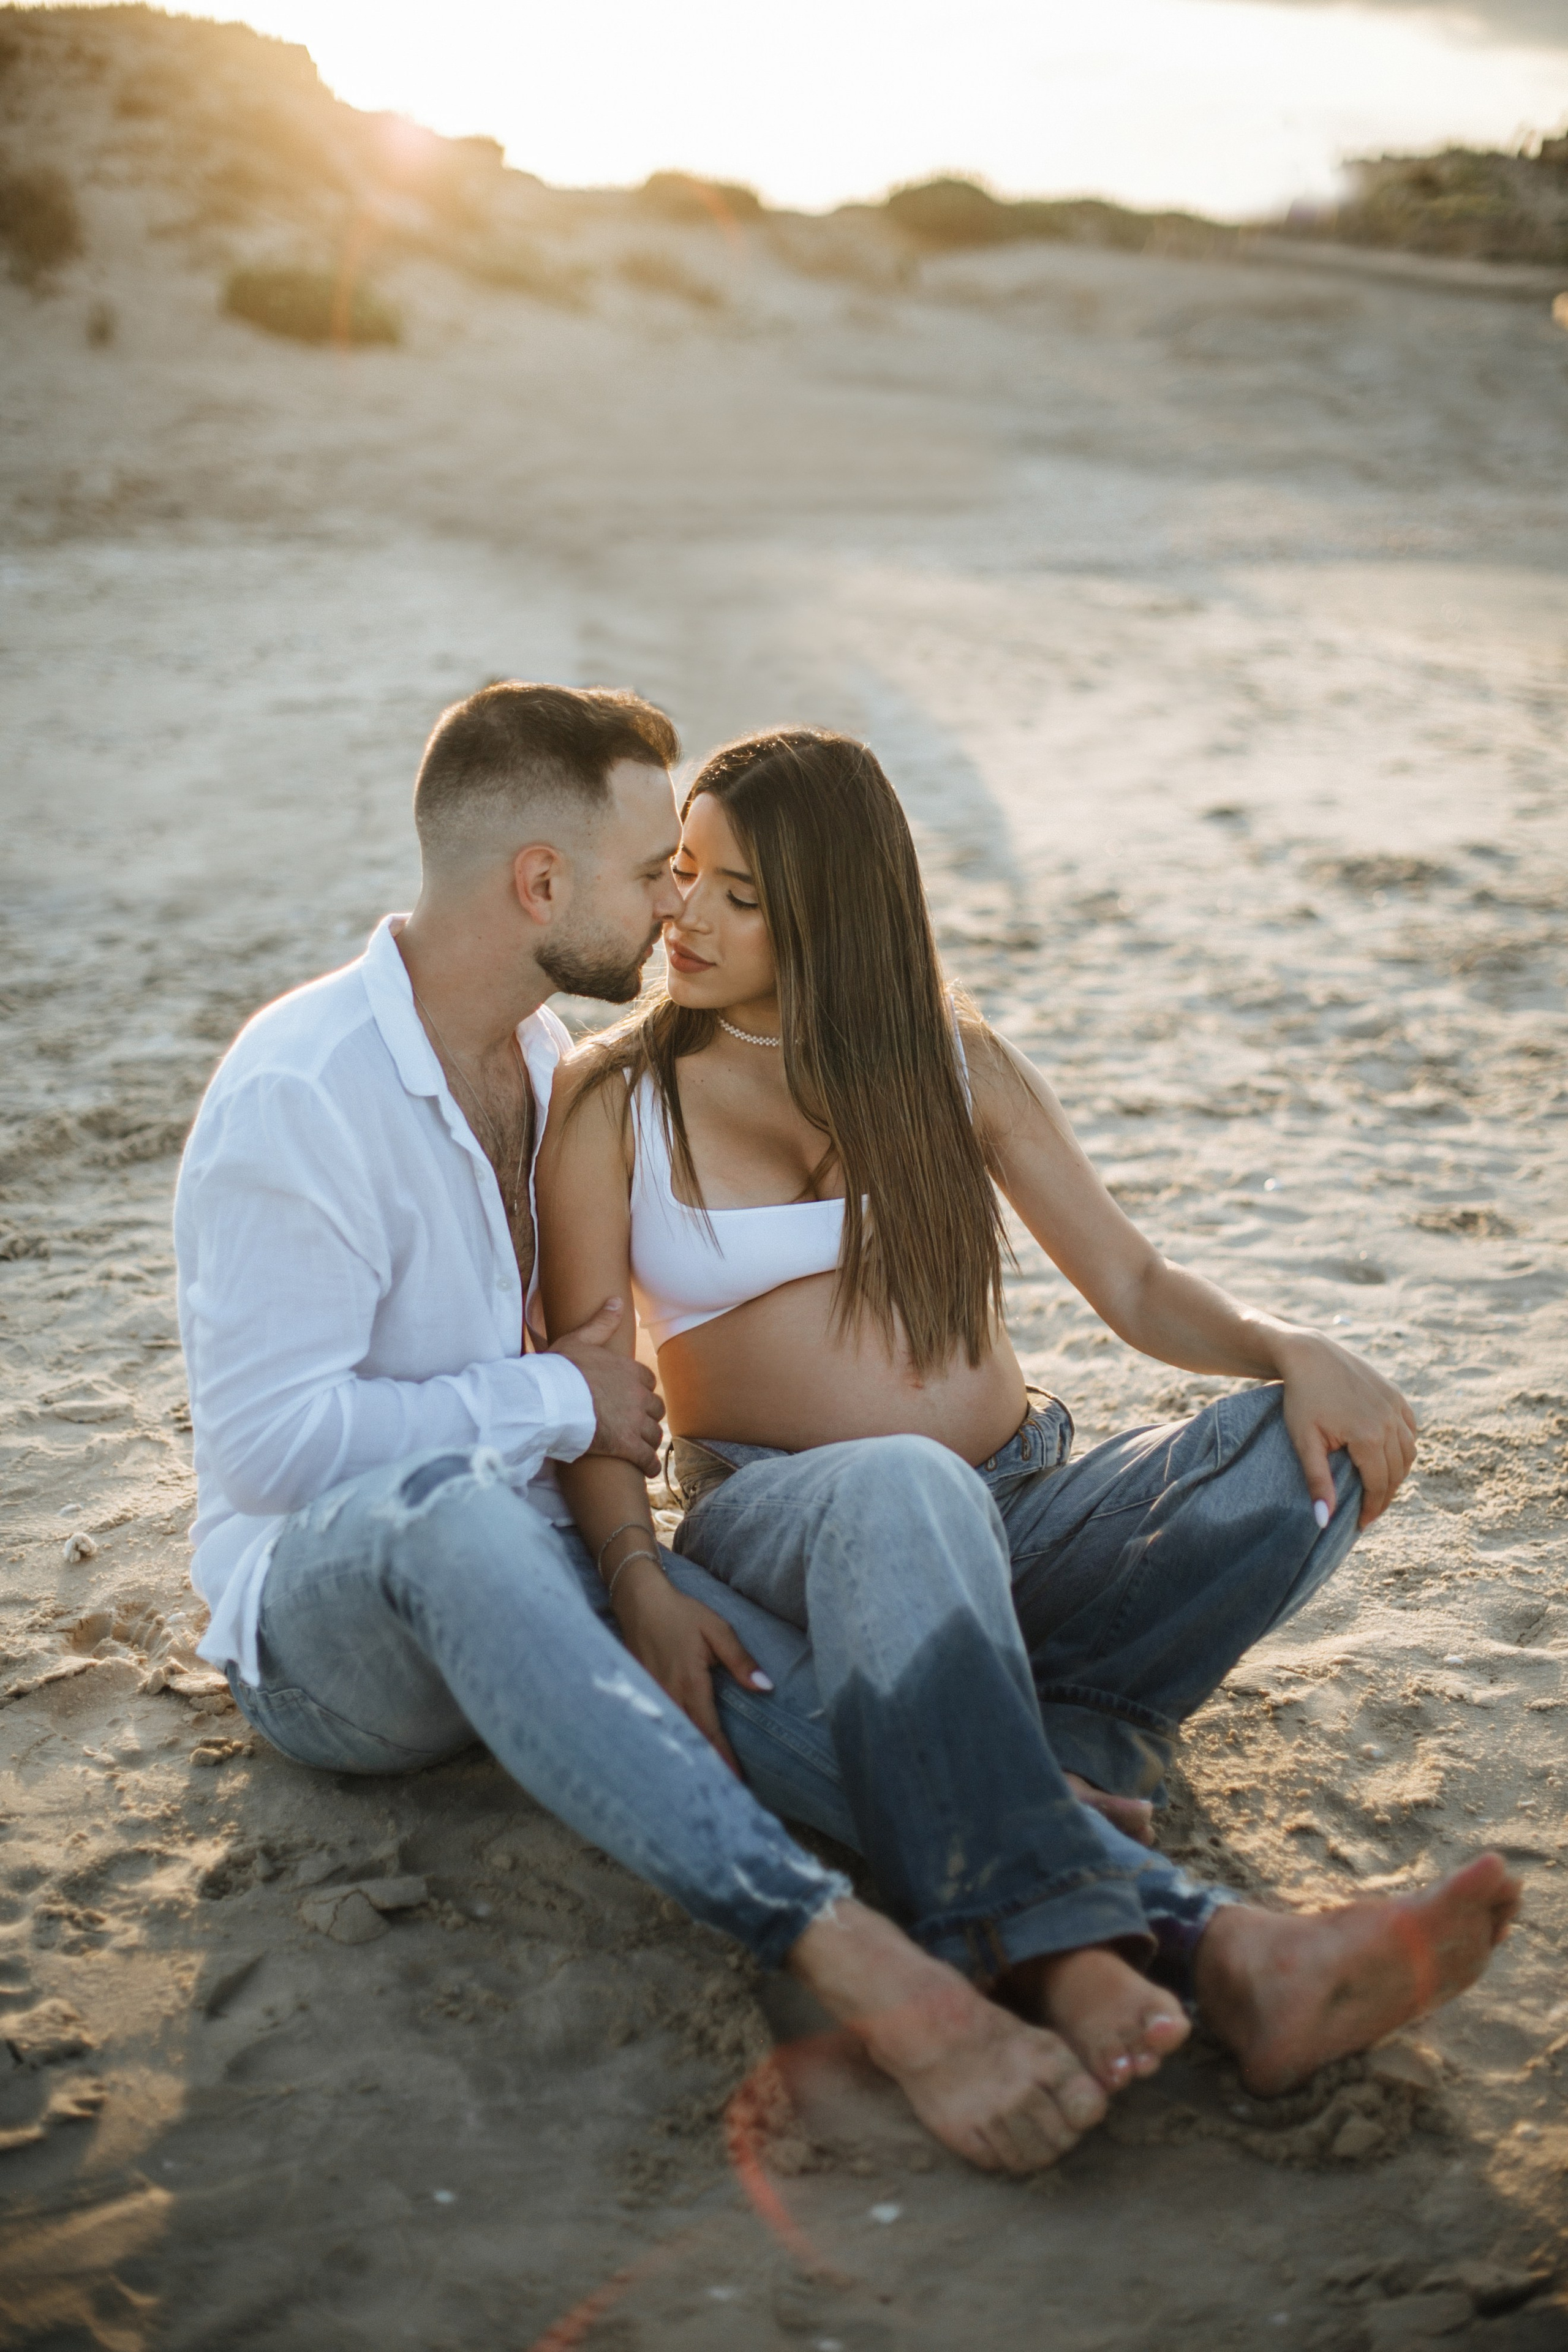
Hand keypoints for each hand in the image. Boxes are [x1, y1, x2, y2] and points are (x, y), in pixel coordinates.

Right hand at [547, 1296, 663, 1476]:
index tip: (634, 1397)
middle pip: (654, 1408)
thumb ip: (602, 1322)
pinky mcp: (627, 1445)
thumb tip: (616, 1300)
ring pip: (653, 1433)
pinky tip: (649, 1470)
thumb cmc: (560, 1370)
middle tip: (638, 1423)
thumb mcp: (580, 1339)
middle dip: (648, 1416)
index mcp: (629, 1370)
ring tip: (644, 1447)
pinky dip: (650, 1465)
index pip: (647, 1381)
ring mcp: (634, 1421)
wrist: (549, 1399)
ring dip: (650, 1440)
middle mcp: (637, 1395)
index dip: (641, 1390)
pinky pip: (647, 1458)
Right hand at [611, 1561, 770, 1772]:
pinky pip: (656, 1722)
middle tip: (721, 1793)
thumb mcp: (718, 1630)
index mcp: (691, 1682)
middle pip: (688, 1738)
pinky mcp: (639, 1690)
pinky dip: (666, 1739)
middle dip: (704, 1766)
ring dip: (685, 1755)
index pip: (709, 1729)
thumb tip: (765, 1687)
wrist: (638, 1600)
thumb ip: (741, 1660)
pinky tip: (672, 1754)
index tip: (735, 1782)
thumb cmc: (682, 1613)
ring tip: (699, 1782)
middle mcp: (668, 1693)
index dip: (722, 1757)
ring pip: (670, 1733)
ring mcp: (650, 1694)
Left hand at [1274, 1330, 1417, 1528]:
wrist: (1308, 1355)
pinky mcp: (1396, 1396)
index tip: (1361, 1524)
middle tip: (1370, 1512)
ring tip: (1379, 1489)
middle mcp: (1389, 1423)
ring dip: (1397, 1475)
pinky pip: (1410, 1430)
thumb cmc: (1301, 1398)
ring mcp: (1395, 1407)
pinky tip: (1390, 1459)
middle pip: (1396, 1473)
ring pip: (1408, 1453)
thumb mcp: (1305, 1441)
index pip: (1378, 1486)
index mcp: (1368, 1437)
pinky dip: (1404, 1448)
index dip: (1371, 1509)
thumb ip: (1318, 1481)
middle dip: (1385, 1497)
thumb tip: (1324, 1521)